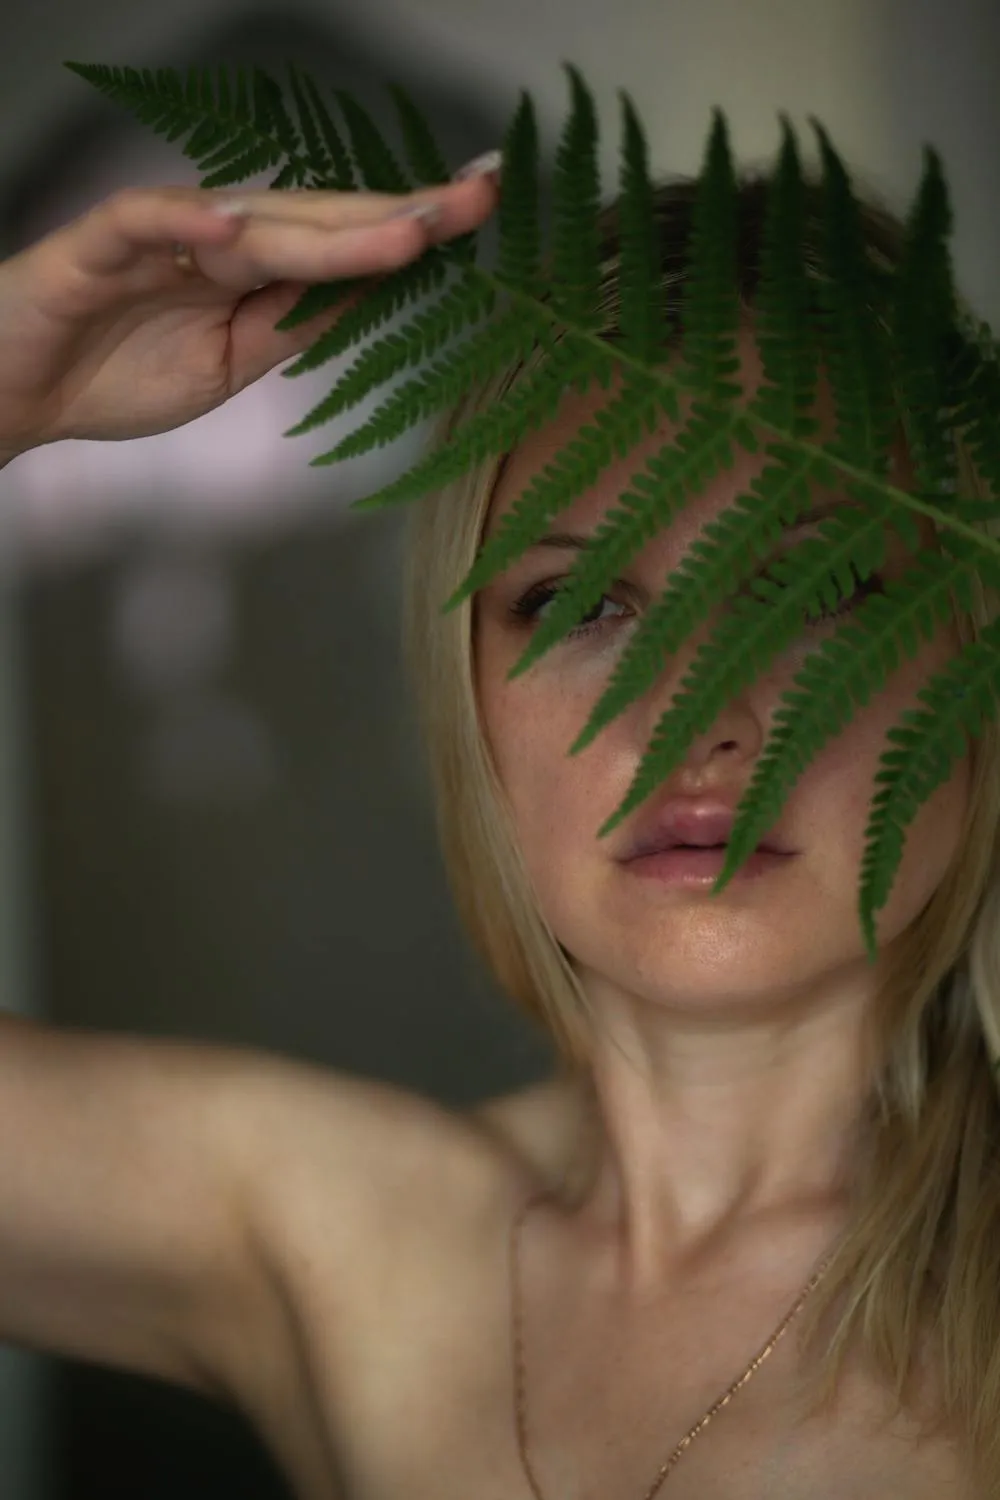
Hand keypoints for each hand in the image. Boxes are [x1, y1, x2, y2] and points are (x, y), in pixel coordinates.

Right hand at [0, 172, 498, 458]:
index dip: (412, 227)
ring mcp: (163, 237)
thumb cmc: (121, 372)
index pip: (345, 242)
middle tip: (480, 198)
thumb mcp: (235, 361)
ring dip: (331, 227)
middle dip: (401, 212)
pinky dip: (183, 222)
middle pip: (320, 218)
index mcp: (256, 269)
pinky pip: (143, 222)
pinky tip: (235, 227)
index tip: (484, 210)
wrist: (21, 392)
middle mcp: (219, 239)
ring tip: (405, 229)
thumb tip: (380, 293)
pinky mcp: (98, 247)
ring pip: (254, 220)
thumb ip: (298, 322)